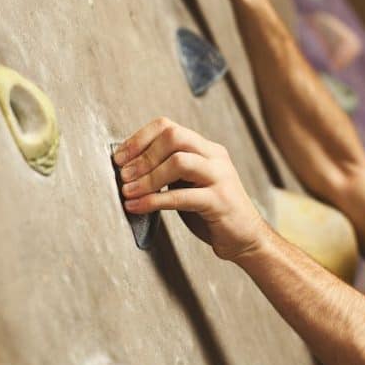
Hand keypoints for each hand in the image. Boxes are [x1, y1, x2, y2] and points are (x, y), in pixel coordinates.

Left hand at [114, 117, 267, 261]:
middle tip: (123, 175)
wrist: (246, 238)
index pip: (168, 126)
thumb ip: (167, 171)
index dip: (139, 139)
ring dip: (147, 177)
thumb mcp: (188, 184)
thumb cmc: (211, 212)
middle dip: (142, 155)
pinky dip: (154, 201)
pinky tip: (137, 207)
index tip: (119, 158)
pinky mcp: (220, 201)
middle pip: (174, 137)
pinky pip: (182, 196)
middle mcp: (214, 157)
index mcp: (205, 148)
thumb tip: (128, 167)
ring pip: (179, 162)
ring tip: (128, 192)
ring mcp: (220, 177)